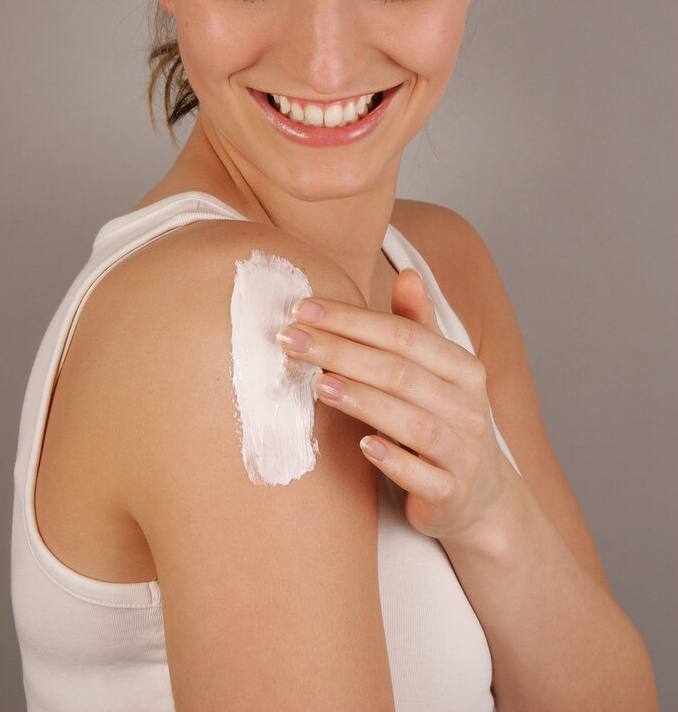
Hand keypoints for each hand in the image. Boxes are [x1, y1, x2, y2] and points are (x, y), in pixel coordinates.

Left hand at [277, 269, 507, 541]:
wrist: (480, 496)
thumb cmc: (443, 419)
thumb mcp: (437, 372)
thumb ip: (417, 326)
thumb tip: (407, 274)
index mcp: (463, 368)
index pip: (404, 335)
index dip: (352, 321)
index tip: (303, 310)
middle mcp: (469, 407)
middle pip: (401, 374)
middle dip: (342, 353)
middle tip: (291, 341)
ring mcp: (464, 453)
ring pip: (414, 423)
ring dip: (363, 401)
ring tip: (318, 385)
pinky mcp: (453, 495)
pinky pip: (425, 478)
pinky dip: (395, 461)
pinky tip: (362, 447)